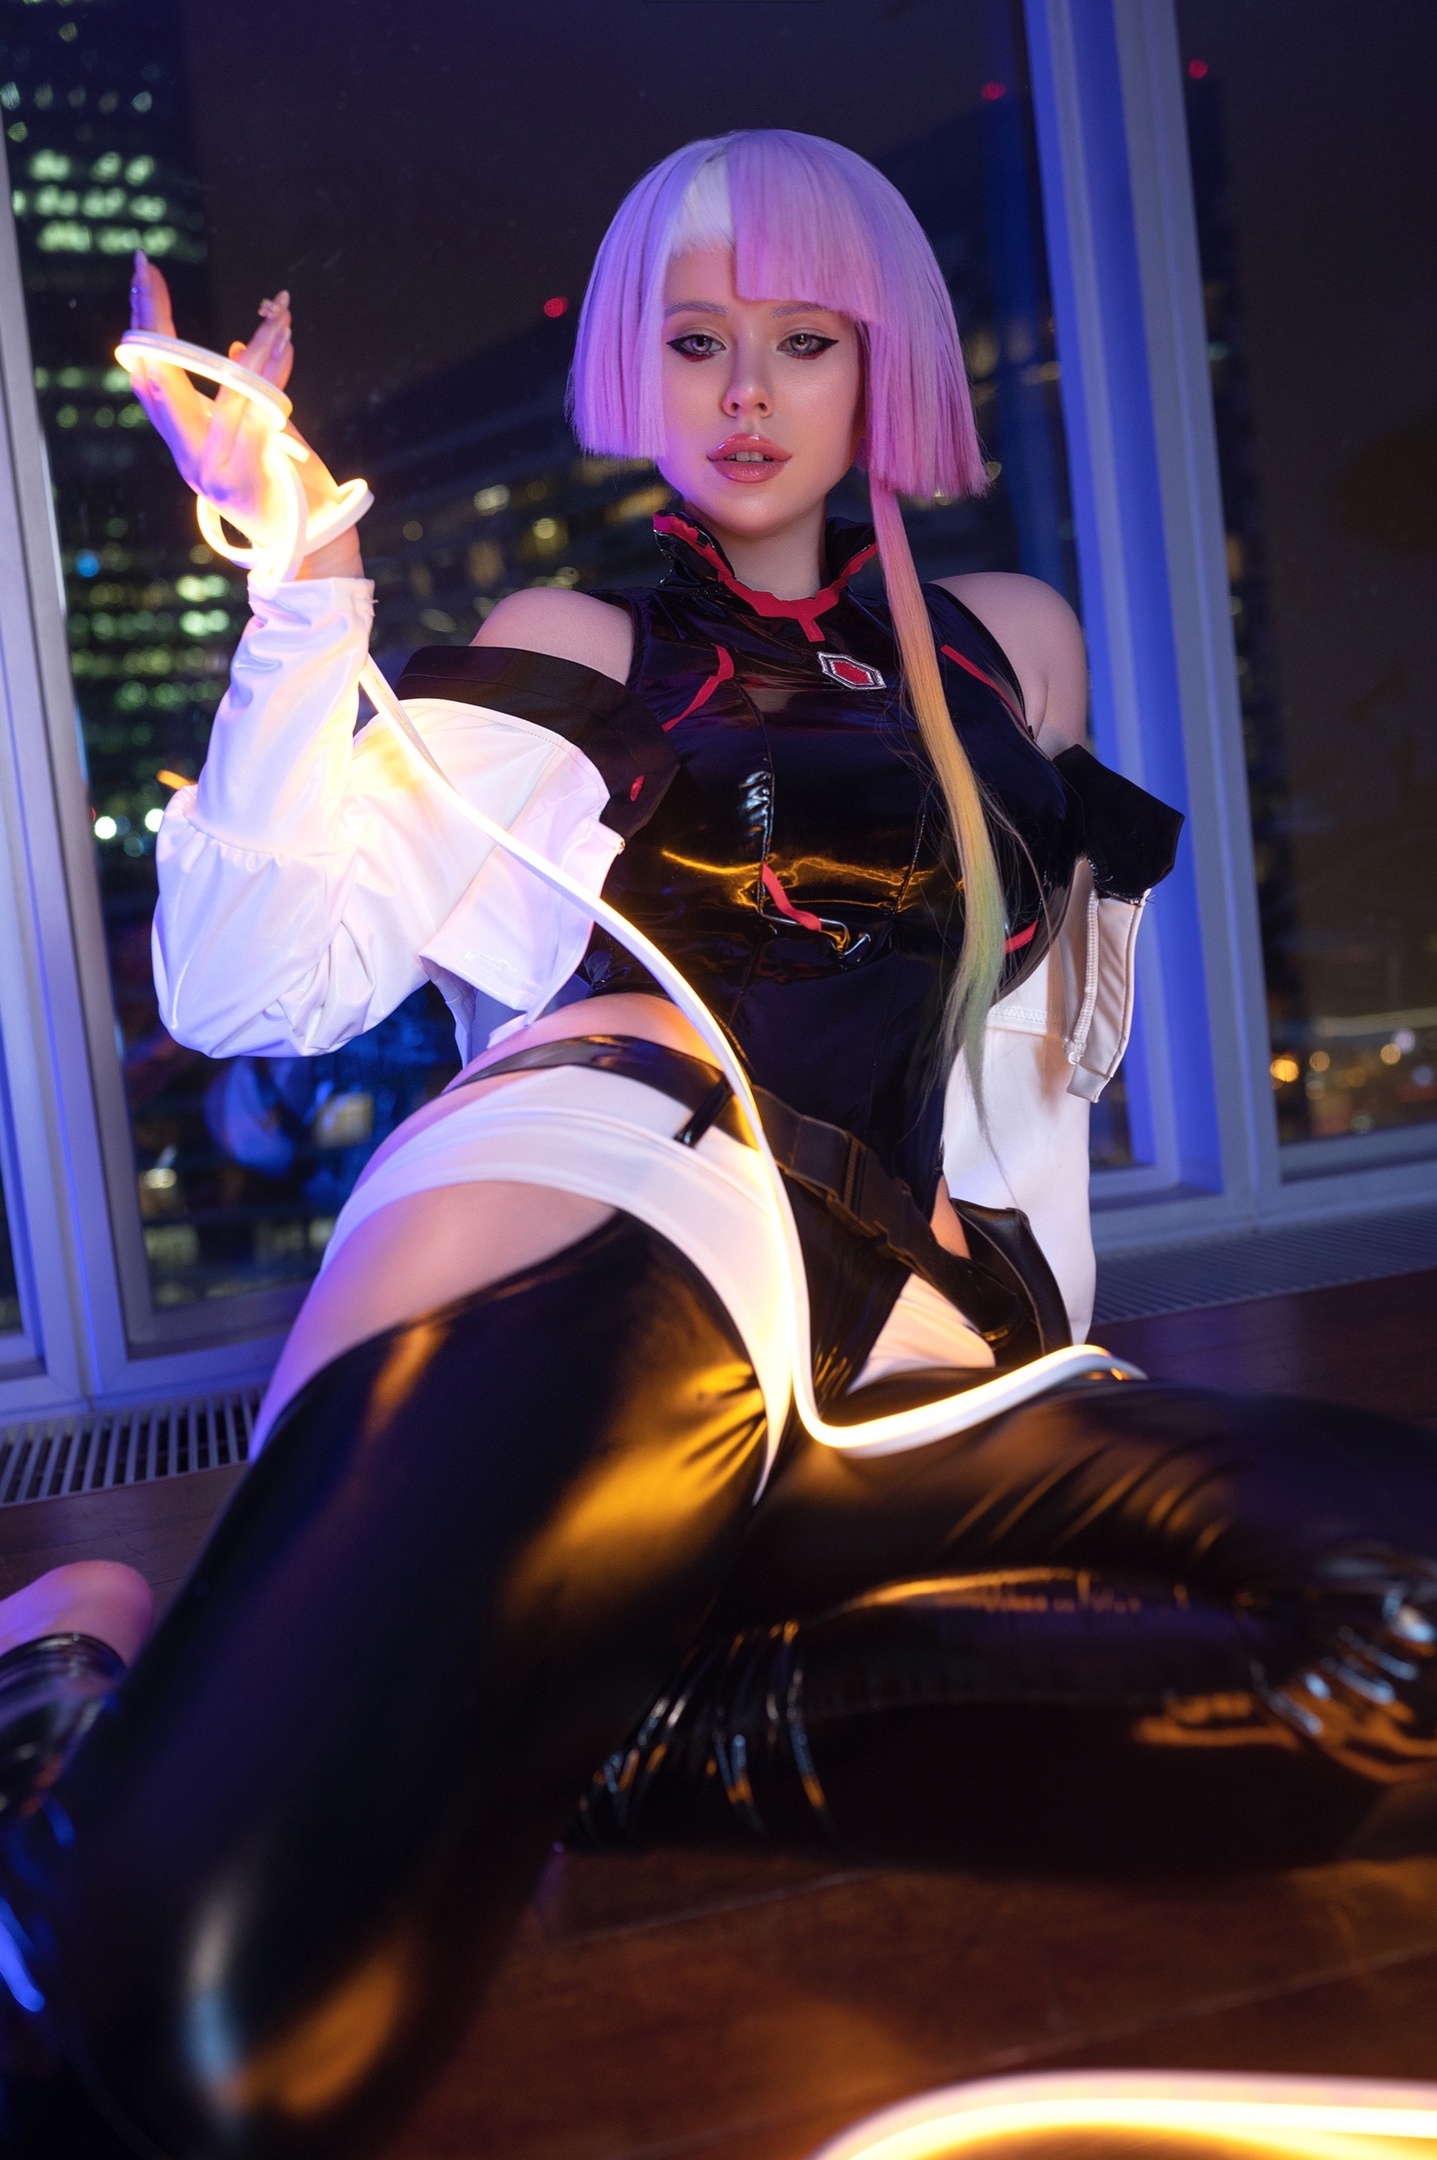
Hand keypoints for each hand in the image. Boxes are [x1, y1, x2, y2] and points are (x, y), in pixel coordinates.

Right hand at [127, 255, 361, 577]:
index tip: (142, 275)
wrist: (314, 545)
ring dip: (254, 347)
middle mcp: (188, 459)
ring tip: (276, 313)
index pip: (149, 377)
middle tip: (150, 271)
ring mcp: (211, 472)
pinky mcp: (243, 478)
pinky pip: (257, 413)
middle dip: (153, 320)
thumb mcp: (261, 435)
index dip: (142, 328)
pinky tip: (286, 345)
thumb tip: (240, 347)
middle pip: (160, 379)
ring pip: (224, 392)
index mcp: (184, 445)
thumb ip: (247, 397)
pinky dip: (273, 375)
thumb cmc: (289, 488)